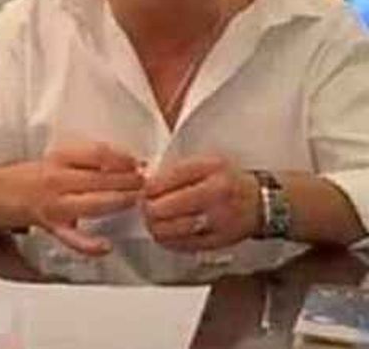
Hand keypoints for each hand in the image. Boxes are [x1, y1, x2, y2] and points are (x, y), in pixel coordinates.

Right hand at [24, 142, 144, 255]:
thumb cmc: (31, 177)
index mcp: (59, 158)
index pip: (98, 153)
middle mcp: (56, 179)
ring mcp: (54, 204)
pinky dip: (90, 244)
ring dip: (120, 202)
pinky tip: (105, 246)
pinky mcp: (51, 226)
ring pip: (94, 204)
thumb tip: (127, 163)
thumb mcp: (58, 158)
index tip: (137, 162)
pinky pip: (73, 238)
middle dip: (129, 182)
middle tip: (145, 184)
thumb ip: (88, 160)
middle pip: (101, 178)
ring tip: (135, 201)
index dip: (123, 158)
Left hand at [142, 155, 258, 251]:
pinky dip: (168, 240)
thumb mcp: (207, 163)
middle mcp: (215, 195)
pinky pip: (184, 244)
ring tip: (153, 221)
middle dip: (148, 208)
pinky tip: (165, 234)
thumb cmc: (230, 180)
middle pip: (164, 207)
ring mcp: (217, 221)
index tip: (144, 190)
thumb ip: (178, 170)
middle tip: (146, 207)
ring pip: (170, 229)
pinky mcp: (218, 240)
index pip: (166, 181)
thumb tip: (147, 181)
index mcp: (210, 171)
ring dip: (154, 226)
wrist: (263, 202)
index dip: (148, 188)